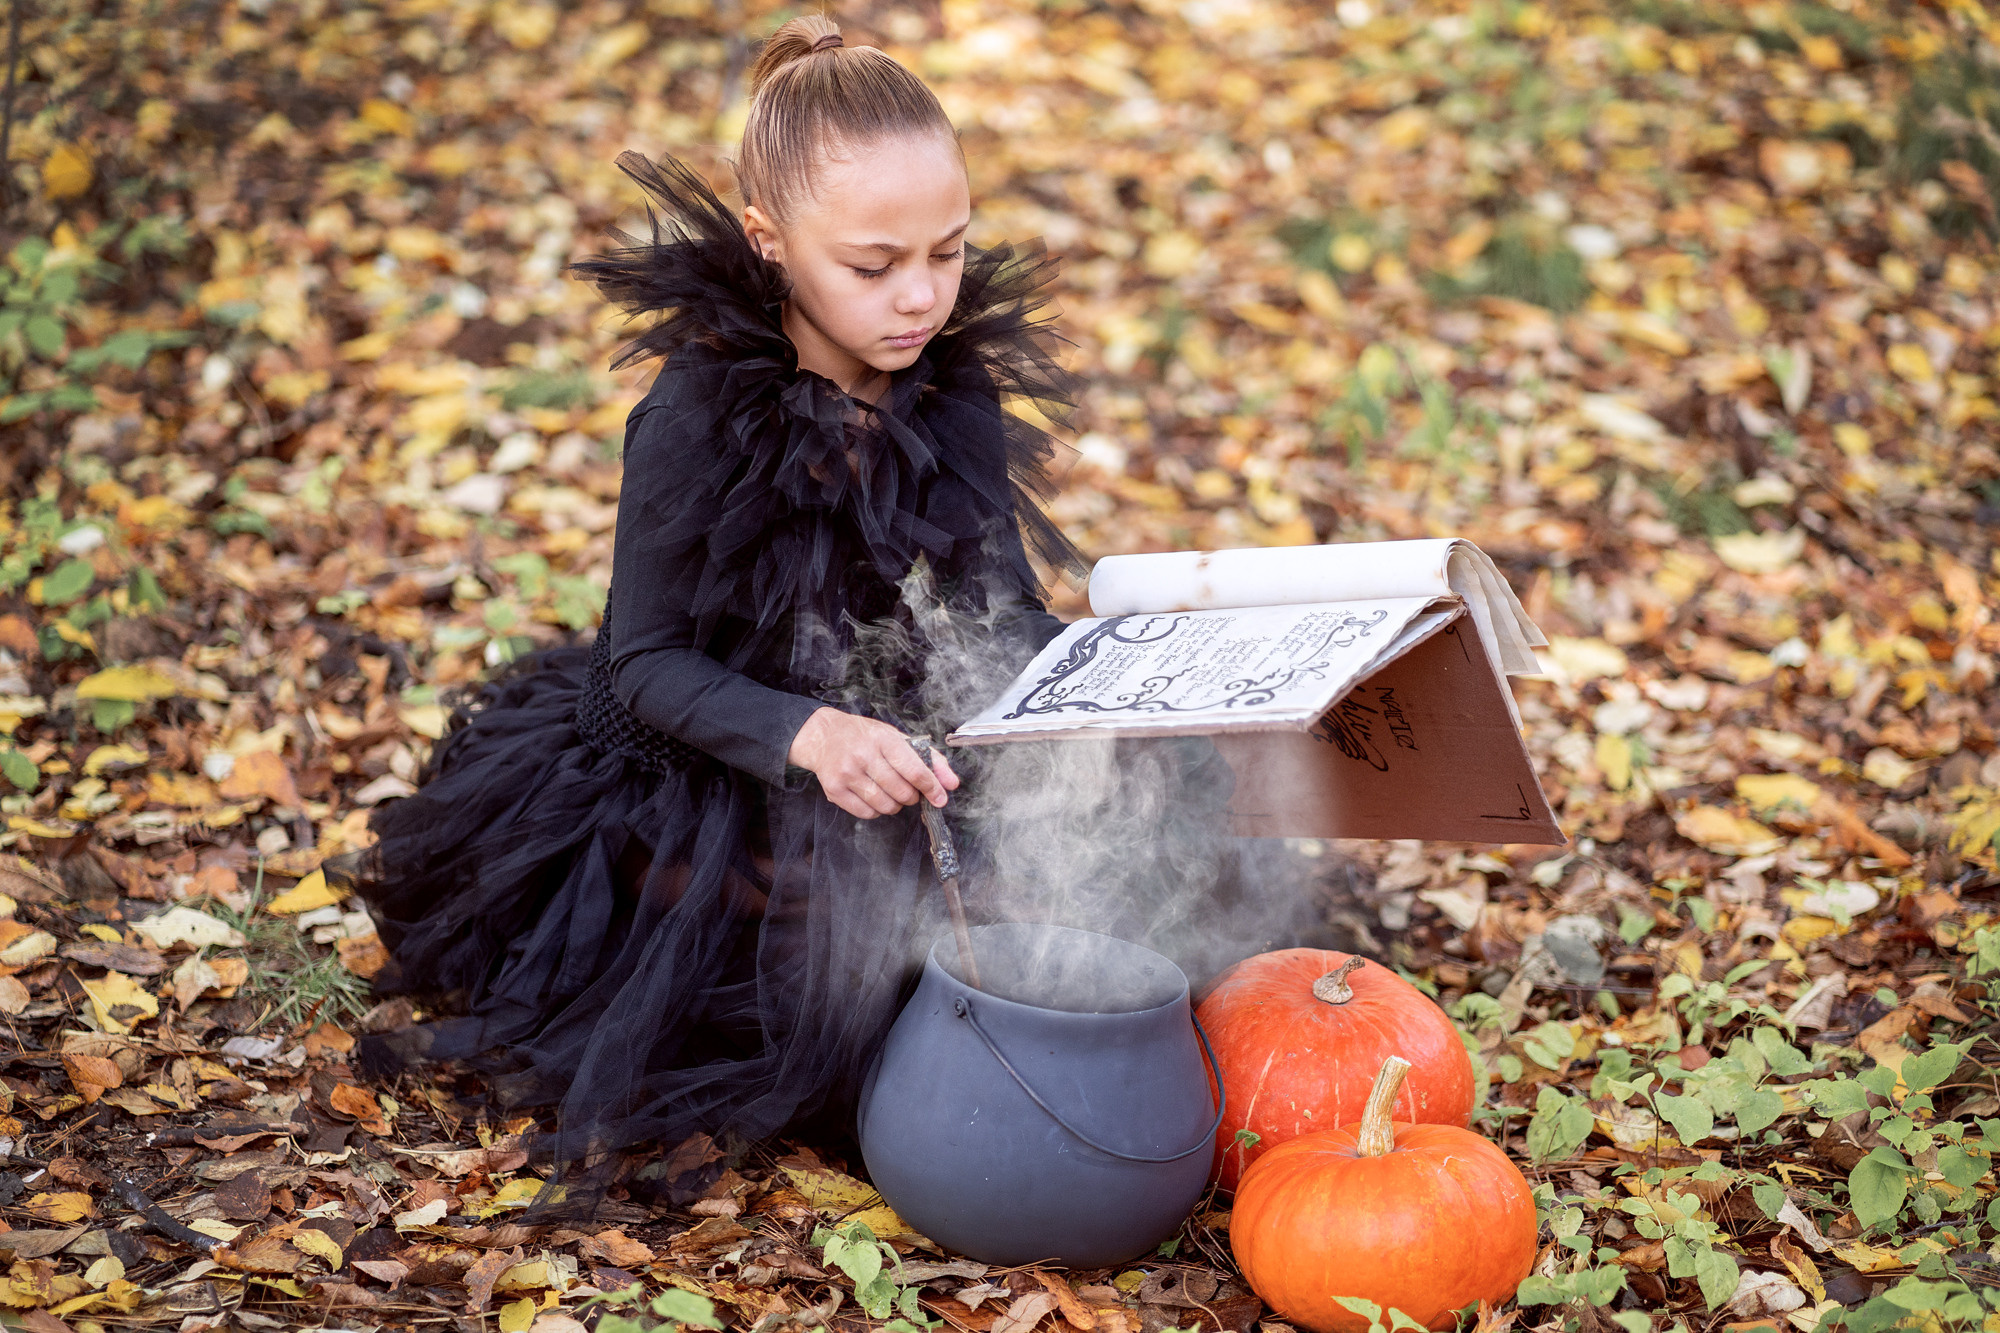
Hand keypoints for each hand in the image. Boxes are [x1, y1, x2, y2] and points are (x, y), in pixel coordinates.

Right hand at [788, 708, 959, 818]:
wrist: (823, 735)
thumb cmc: (865, 736)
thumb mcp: (897, 738)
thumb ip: (928, 759)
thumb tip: (952, 783)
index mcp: (883, 739)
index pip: (914, 770)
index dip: (932, 788)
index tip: (940, 798)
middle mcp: (863, 755)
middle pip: (902, 792)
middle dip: (912, 796)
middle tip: (908, 789)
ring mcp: (847, 774)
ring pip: (885, 806)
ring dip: (895, 805)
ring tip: (890, 792)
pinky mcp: (834, 790)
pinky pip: (867, 813)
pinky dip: (877, 810)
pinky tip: (873, 796)